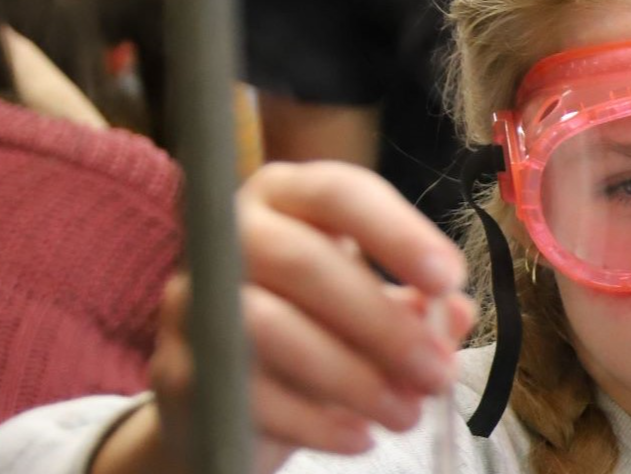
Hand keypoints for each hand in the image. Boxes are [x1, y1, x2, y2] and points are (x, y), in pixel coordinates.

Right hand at [97, 162, 474, 473]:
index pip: (338, 192)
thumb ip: (416, 306)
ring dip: (351, 377)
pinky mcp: (174, 368)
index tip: (448, 279)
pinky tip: (360, 437)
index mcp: (286, 198)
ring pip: (267, 326)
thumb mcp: (371, 307)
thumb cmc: (315, 325)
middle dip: (381, 322)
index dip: (396, 232)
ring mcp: (191, 300)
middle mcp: (229, 235)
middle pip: (301, 261)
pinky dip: (315, 422)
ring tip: (406, 414)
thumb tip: (456, 314)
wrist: (228, 394)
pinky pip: (246, 392)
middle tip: (437, 372)